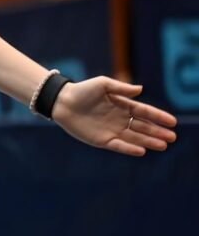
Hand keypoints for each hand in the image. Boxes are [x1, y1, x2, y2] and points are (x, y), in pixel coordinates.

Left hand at [51, 77, 177, 156]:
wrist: (62, 101)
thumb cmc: (82, 90)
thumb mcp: (103, 84)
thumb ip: (121, 88)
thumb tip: (140, 89)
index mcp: (122, 105)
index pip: (144, 112)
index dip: (158, 117)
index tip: (172, 122)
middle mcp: (119, 119)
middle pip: (142, 127)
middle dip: (157, 132)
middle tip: (172, 137)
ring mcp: (112, 130)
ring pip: (134, 137)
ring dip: (148, 141)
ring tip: (163, 145)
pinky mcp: (102, 140)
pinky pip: (119, 145)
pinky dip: (130, 148)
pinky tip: (142, 150)